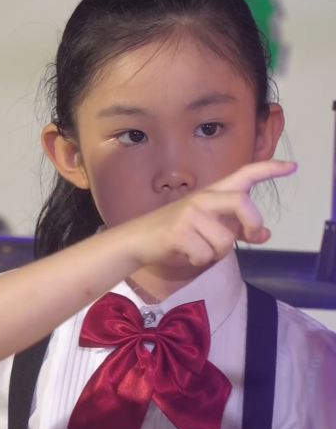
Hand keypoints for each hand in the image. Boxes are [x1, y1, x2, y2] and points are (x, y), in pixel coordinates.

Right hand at [122, 160, 296, 266]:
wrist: (137, 239)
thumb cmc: (175, 233)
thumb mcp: (208, 228)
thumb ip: (236, 228)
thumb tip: (264, 235)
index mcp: (211, 194)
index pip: (243, 175)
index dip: (268, 170)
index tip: (291, 167)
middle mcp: (202, 198)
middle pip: (241, 201)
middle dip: (252, 222)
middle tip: (252, 236)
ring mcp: (189, 213)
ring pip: (225, 241)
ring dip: (214, 254)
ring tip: (197, 248)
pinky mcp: (179, 231)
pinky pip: (206, 254)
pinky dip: (198, 260)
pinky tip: (184, 253)